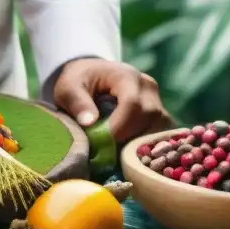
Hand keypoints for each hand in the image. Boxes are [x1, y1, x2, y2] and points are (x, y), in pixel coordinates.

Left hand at [53, 58, 171, 142]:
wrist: (90, 76)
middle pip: (151, 117)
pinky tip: (129, 152)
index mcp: (126, 76)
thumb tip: (89, 122)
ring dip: (140, 144)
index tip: (102, 142)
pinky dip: (147, 145)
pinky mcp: (159, 114)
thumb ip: (77, 103)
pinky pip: (161, 133)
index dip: (120, 127)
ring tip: (118, 152)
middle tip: (108, 151)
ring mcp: (157, 100)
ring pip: (160, 127)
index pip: (132, 104)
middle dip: (130, 138)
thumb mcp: (69, 88)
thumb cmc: (78, 82)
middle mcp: (147, 86)